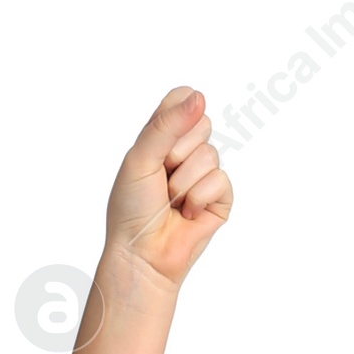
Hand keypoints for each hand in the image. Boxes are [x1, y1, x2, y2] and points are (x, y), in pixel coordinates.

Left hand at [103, 87, 231, 289]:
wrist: (141, 255)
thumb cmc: (132, 210)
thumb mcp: (140, 158)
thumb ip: (166, 124)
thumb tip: (200, 97)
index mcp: (164, 136)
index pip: (183, 99)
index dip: (175, 116)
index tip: (159, 144)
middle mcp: (186, 151)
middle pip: (202, 123)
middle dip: (177, 153)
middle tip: (161, 179)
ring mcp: (205, 174)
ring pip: (210, 155)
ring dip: (184, 183)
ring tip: (171, 202)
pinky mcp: (220, 198)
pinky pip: (220, 181)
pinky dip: (199, 199)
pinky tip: (187, 214)